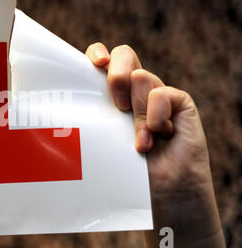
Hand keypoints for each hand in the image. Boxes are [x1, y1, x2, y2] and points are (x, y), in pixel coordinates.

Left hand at [86, 43, 226, 247]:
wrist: (161, 193)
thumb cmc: (126, 170)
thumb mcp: (102, 141)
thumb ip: (93, 117)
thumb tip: (69, 100)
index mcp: (111, 96)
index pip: (101, 60)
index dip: (97, 54)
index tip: (95, 65)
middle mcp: (134, 91)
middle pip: (123, 55)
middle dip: (116, 74)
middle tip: (117, 105)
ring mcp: (157, 95)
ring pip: (141, 77)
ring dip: (137, 114)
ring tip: (140, 141)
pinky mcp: (180, 103)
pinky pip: (163, 94)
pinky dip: (156, 117)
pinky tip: (156, 137)